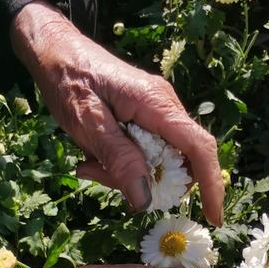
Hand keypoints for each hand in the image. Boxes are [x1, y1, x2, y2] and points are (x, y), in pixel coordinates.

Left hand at [10, 0, 223, 224]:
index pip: (199, 148)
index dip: (211, 185)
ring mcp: (158, 113)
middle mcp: (166, 107)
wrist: (55, 49)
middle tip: (97, 174)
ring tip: (89, 164)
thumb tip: (145, 200)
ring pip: (160, 162)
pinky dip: (124, 164)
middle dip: (147, 183)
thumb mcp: (87, 124)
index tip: (213, 218)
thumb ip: (119, 159)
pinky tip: (95, 157)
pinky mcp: (146, 118)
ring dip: (128, 175)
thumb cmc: (68, 80)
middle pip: (179, 162)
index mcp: (157, 105)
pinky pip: (147, 153)